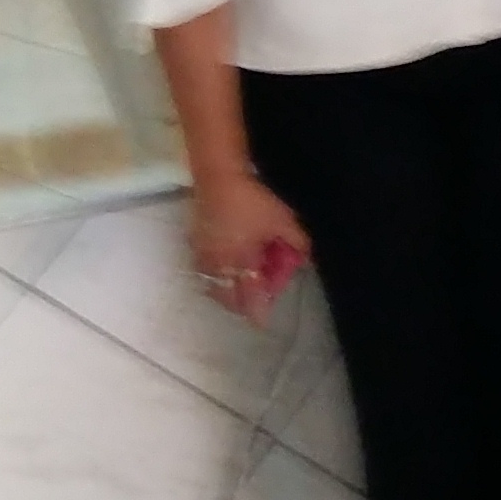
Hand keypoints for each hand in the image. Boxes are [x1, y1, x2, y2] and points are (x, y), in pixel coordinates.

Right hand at [188, 177, 312, 325]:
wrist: (218, 177)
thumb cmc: (254, 201)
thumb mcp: (284, 221)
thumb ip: (296, 243)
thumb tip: (305, 258)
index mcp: (240, 261)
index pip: (248, 296)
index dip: (255, 311)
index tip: (261, 322)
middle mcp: (218, 263)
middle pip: (226, 295)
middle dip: (240, 302)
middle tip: (255, 299)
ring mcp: (203, 253)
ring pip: (213, 283)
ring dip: (227, 289)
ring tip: (241, 283)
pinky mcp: (195, 242)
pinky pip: (204, 269)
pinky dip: (216, 274)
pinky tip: (226, 265)